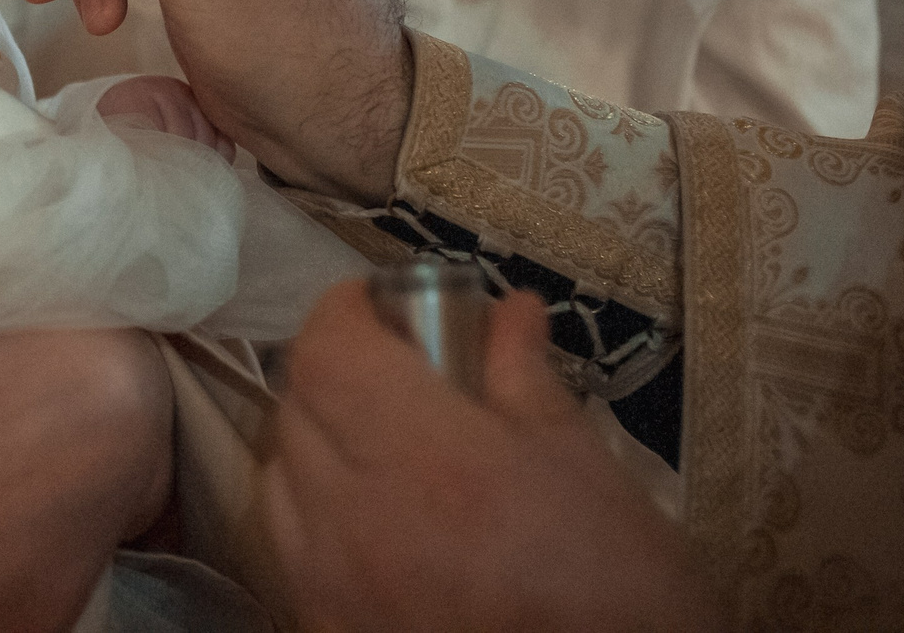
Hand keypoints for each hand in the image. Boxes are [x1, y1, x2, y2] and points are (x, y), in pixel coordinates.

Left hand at [265, 287, 718, 632]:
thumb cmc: (622, 590)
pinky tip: (374, 527)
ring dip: (316, 444)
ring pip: (281, 480)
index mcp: (424, 458)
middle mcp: (355, 519)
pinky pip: (292, 555)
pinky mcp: (327, 631)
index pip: (326, 352)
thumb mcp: (589, 470)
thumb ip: (526, 380)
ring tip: (381, 450)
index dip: (342, 312)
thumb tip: (508, 313)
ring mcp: (331, 587)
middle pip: (295, 408)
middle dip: (334, 372)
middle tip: (391, 372)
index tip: (378, 304)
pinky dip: (316, 519)